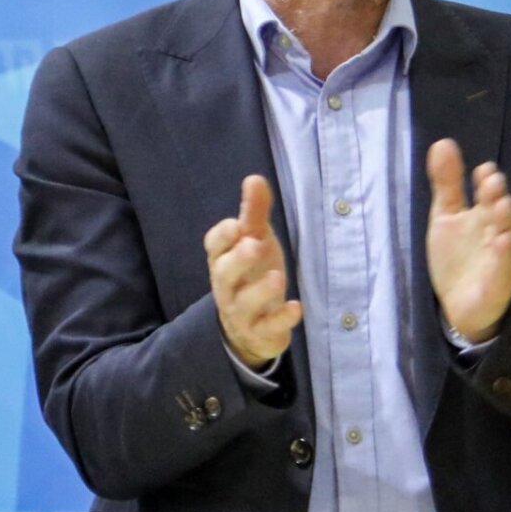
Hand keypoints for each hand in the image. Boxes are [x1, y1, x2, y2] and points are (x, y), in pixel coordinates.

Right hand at [203, 175, 301, 366]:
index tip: (236, 225)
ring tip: (277, 276)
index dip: (222, 238)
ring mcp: (242, 312)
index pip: (214, 247)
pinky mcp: (261, 333)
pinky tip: (296, 307)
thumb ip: (254, 213)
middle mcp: (227, 287)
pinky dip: (281, 319)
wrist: (250, 329)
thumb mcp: (255, 240)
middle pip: (223, 274)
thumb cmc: (251, 275)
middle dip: (237, 260)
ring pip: (243, 304)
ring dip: (260, 291)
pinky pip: (267, 328)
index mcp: (223, 260)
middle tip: (254, 245)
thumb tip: (253, 178)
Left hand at [426, 139, 510, 342]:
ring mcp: (501, 257)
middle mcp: (498, 231)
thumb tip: (442, 142)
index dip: (487, 181)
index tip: (482, 169)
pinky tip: (502, 241)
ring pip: (509, 236)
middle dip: (498, 196)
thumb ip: (447, 182)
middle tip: (492, 181)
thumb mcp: (446, 216)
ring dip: (506, 221)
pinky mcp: (499, 282)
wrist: (459, 304)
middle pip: (501, 210)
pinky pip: (505, 267)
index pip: (489, 192)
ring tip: (501, 205)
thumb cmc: (458, 255)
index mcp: (486, 214)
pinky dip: (505, 255)